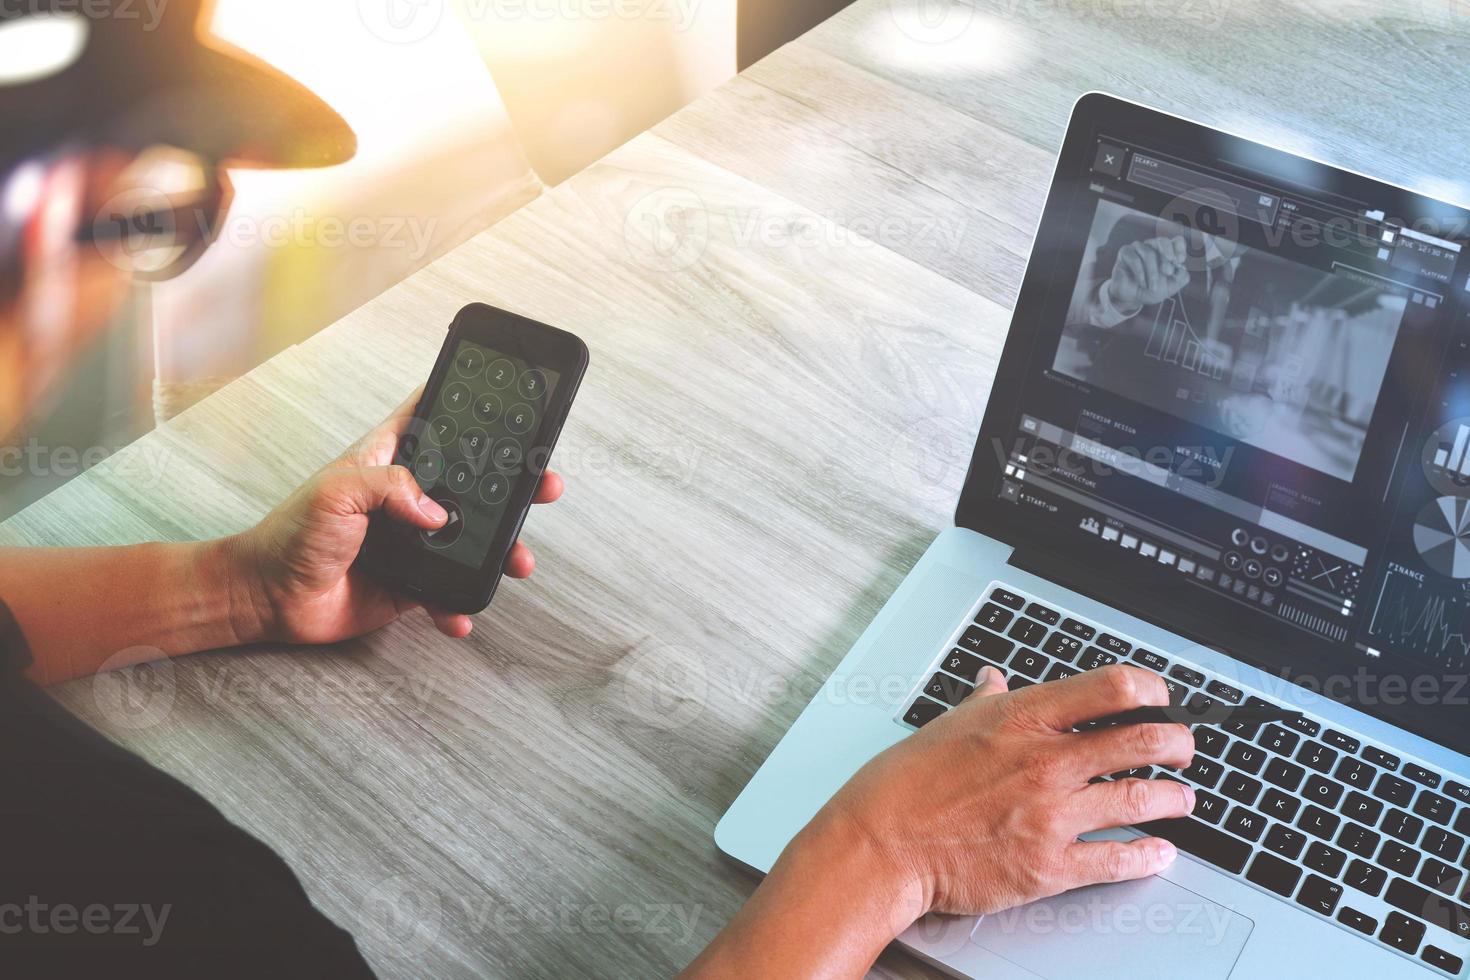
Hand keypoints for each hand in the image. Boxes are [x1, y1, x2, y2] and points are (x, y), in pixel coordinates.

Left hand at [223, 390, 563, 644]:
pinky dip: (460, 602)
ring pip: (473, 539)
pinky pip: (450, 590)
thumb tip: (437, 511)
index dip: (471, 409)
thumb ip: (390, 486)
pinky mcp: (413, 582)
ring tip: (518, 561)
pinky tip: (461, 611)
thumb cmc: (290, 535)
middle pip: (474, 482)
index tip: (512, 406)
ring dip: (502, 550)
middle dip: (513, 484)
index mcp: (390, 459)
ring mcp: (414, 540)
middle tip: (544, 485)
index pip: (436, 420)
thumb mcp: (336, 491)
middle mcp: (408, 497)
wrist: (269, 599)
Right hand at [682, 665, 1197, 977]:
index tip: (1159, 699)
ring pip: (1141, 798)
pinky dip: (1148, 856)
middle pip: (1143, 740)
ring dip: (1173, 798)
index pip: (1112, 688)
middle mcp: (1046, 762)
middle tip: (1183, 748)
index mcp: (1022, 719)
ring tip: (1182, 799)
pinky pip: (1117, 859)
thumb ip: (984, 702)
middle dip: (1178, 743)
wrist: (880, 846)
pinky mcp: (1049, 866)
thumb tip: (996, 680)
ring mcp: (1052, 816)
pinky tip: (1159, 853)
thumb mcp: (946, 725)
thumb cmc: (903, 785)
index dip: (1151, 690)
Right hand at [1106, 235, 1189, 310]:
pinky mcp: (1125, 252)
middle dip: (1166, 258)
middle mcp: (1153, 246)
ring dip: (1152, 273)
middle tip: (1168, 272)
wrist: (1133, 298)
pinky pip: (1135, 260)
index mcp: (1167, 252)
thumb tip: (1182, 269)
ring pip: (1149, 253)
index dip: (1179, 248)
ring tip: (1152, 287)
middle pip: (1163, 241)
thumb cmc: (1151, 290)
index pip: (1177, 241)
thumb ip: (1182, 278)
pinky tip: (1142, 283)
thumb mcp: (1171, 287)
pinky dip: (1140, 274)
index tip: (1180, 261)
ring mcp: (1138, 248)